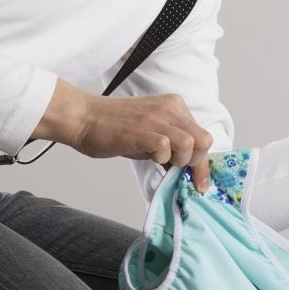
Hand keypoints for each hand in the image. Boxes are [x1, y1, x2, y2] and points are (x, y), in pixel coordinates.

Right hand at [75, 92, 213, 191]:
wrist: (84, 117)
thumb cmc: (116, 128)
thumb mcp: (152, 130)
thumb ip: (172, 143)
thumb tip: (188, 168)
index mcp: (175, 106)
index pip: (203, 136)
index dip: (203, 163)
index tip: (200, 183)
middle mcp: (170, 108)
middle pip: (204, 140)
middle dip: (194, 162)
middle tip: (174, 167)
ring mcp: (156, 118)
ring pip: (190, 144)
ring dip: (178, 160)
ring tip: (159, 159)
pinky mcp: (140, 130)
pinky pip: (165, 147)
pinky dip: (160, 158)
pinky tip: (147, 155)